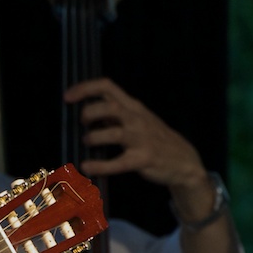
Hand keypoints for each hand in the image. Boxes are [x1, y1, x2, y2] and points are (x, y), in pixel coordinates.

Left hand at [64, 77, 207, 192]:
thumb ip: (114, 113)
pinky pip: (118, 163)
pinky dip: (99, 165)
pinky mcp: (143, 159)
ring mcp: (142, 139)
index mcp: (133, 107)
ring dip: (94, 137)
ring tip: (87, 142)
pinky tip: (86, 166)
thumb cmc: (154, 138)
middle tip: (82, 123)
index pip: (108, 86)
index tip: (66, 97)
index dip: (85, 89)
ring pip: (114, 133)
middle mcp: (137, 119)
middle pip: (110, 107)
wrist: (185, 160)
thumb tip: (86, 111)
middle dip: (89, 113)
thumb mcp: (137, 118)